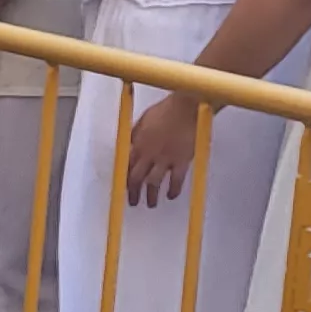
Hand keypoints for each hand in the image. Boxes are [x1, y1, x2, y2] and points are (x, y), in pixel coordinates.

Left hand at [122, 92, 198, 206]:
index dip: (125, 178)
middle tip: (134, 201)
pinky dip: (173, 189)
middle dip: (134, 192)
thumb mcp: (143, 120)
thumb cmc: (166, 109)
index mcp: (137, 144)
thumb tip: (129, 143)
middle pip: (137, 178)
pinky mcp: (181, 160)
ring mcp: (164, 158)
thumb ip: (135, 134)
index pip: (126, 166)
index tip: (125, 186)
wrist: (185, 107)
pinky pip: (176, 180)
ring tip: (151, 204)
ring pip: (153, 183)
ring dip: (151, 196)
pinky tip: (171, 195)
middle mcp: (148, 154)